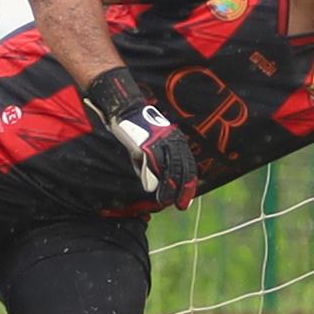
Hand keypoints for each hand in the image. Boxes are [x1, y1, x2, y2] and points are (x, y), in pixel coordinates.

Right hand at [86, 68, 204, 209]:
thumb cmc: (137, 127)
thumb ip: (156, 161)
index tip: (186, 199)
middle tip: (181, 206)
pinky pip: (152, 164)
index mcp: (175, 140)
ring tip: (166, 201)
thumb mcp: (152, 142)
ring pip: (168, 168)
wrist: (125, 108)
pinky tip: (151, 190)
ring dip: (168, 187)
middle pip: (181, 168)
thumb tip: (153, 184)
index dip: (188, 183)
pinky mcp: (145, 144)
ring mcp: (159, 142)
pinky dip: (152, 178)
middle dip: (182, 189)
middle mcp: (171, 140)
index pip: (187, 164)